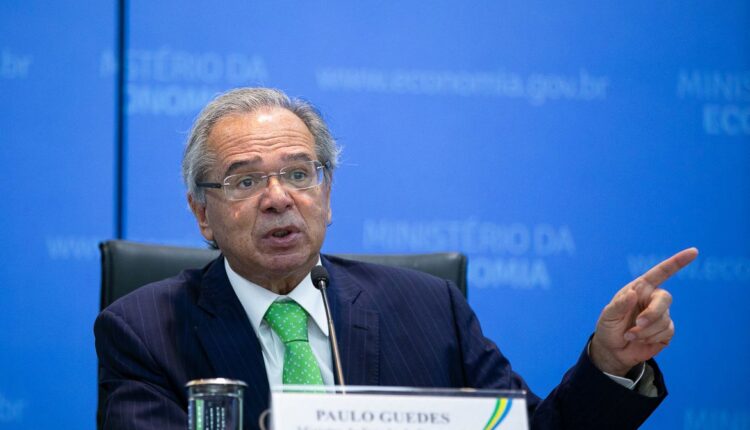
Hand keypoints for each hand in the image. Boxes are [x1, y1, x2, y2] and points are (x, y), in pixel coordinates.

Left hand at [589, 247, 697, 375]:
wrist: (613, 350)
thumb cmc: (609, 327)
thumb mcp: (608, 316)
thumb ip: (619, 305)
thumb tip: (632, 294)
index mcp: (640, 289)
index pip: (660, 273)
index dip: (677, 262)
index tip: (694, 252)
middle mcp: (653, 299)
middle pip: (665, 299)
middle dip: (653, 313)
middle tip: (638, 323)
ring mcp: (661, 315)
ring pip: (664, 320)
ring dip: (646, 331)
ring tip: (630, 334)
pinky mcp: (666, 331)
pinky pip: (666, 332)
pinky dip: (651, 338)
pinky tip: (640, 339)